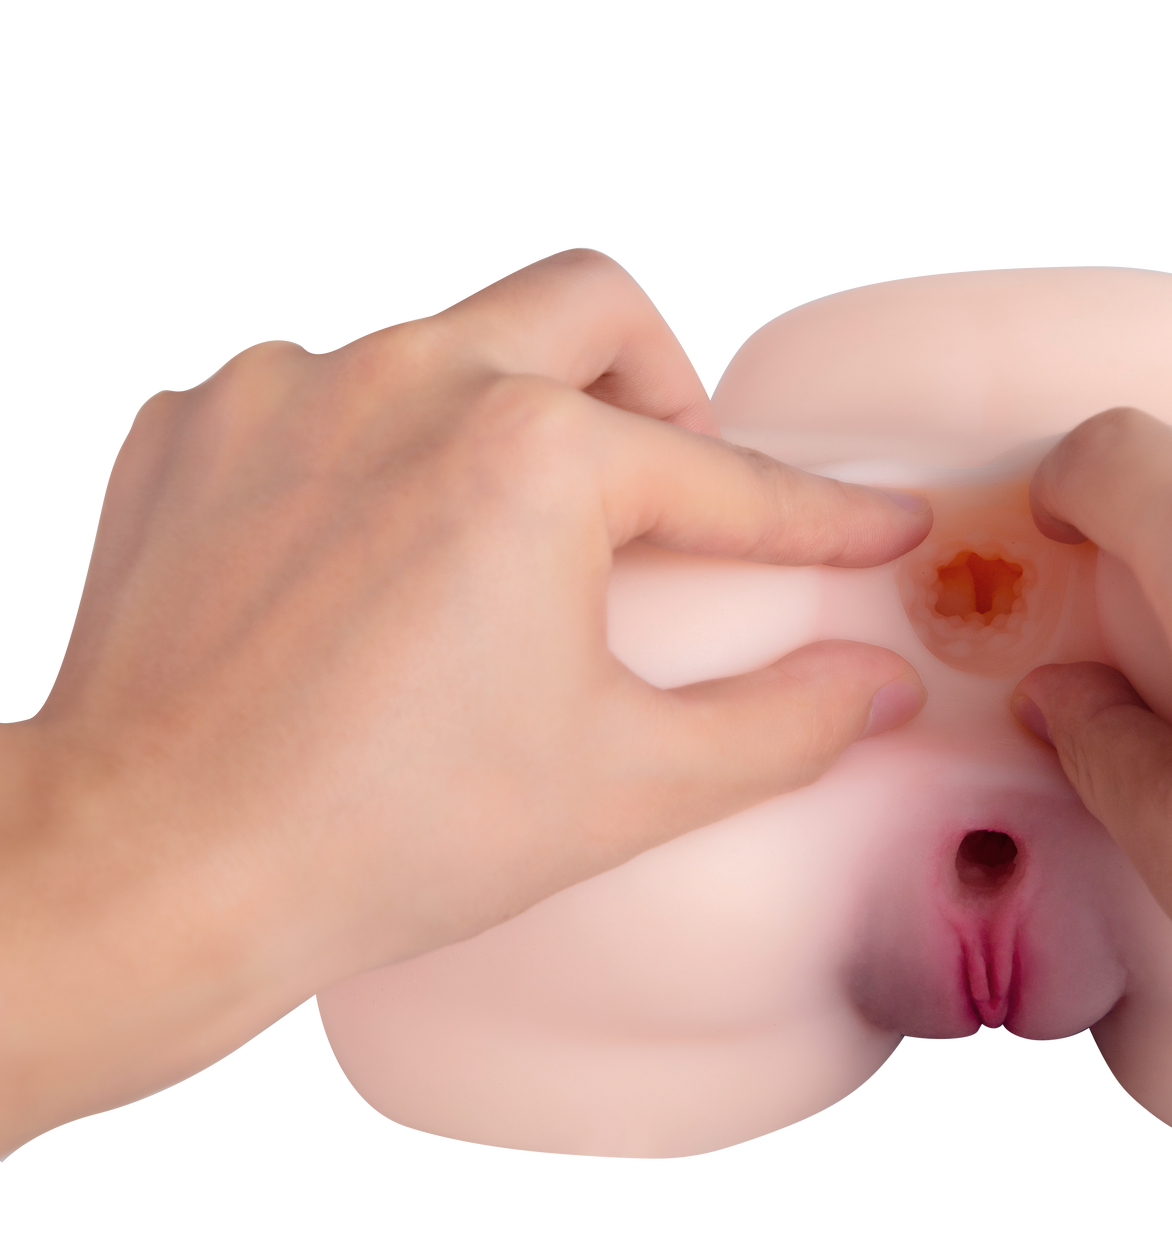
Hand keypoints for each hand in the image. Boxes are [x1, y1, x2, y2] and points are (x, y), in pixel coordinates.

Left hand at [0, 248, 929, 1152]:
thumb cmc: (381, 833)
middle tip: (671, 482)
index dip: (822, 512)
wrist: (150, 870)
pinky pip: (325, 394)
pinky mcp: (193, 426)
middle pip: (590, 306)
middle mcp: (407, 379)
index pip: (726, 475)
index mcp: (533, 455)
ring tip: (500, 544)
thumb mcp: (627, 787)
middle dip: (660, 381)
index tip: (874, 523)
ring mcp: (285, 390)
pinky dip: (377, 453)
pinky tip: (373, 561)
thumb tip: (872, 685)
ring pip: (447, 340)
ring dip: (505, 416)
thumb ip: (782, 724)